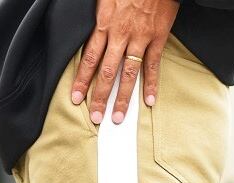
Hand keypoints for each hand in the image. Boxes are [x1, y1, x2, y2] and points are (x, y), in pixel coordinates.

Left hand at [71, 0, 179, 124]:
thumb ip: (97, 14)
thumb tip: (88, 28)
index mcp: (104, 22)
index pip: (89, 58)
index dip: (82, 80)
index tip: (76, 98)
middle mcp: (120, 34)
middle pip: (107, 72)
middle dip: (100, 97)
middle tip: (96, 117)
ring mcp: (140, 37)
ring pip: (128, 74)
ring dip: (122, 98)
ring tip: (118, 117)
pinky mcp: (157, 36)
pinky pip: (153, 65)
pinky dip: (151, 84)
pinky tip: (149, 101)